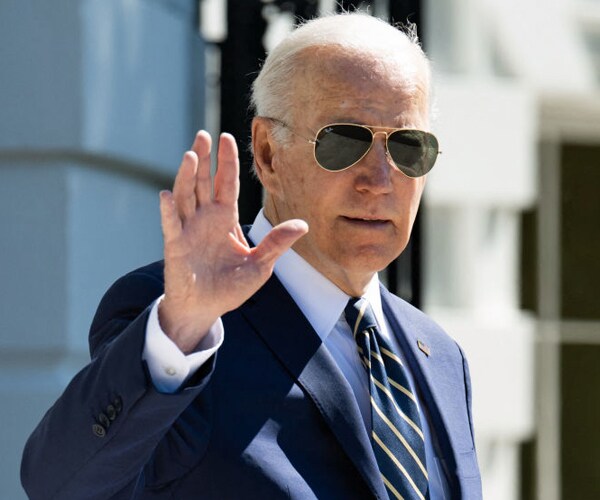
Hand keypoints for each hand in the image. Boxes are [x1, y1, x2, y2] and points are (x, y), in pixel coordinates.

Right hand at [158, 131, 307, 352]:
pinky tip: (167, 195)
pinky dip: (168, 211)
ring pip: (185, 196)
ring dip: (187, 176)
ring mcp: (188, 230)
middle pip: (203, 182)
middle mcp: (204, 218)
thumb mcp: (260, 265)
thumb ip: (277, 243)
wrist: (206, 309)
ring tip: (191, 155)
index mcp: (225, 218)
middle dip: (204, 158)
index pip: (226, 183)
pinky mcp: (175, 247)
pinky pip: (170, 226)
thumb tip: (303, 224)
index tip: (226, 137)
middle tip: (203, 134)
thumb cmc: (231, 287)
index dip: (226, 161)